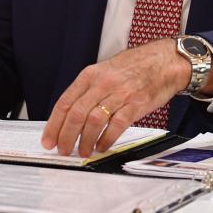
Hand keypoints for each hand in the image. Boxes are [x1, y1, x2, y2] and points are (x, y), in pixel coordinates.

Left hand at [42, 38, 212, 156]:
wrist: (164, 60)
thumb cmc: (135, 67)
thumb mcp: (105, 71)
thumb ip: (88, 90)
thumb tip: (71, 115)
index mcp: (90, 75)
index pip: (65, 102)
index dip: (54, 124)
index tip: (48, 139)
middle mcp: (102, 83)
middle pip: (76, 114)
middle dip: (66, 136)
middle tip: (63, 150)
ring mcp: (119, 93)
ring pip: (94, 120)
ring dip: (85, 140)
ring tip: (83, 152)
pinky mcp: (136, 104)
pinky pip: (116, 125)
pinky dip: (106, 139)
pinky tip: (102, 147)